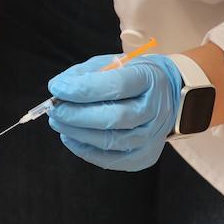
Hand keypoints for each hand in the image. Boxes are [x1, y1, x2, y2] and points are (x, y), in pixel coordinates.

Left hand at [46, 53, 182, 171]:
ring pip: (111, 141)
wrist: (168, 95)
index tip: (57, 88)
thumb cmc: (132, 76)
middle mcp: (156, 109)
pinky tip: (70, 137)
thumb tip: (58, 87)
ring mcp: (153, 136)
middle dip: (76, 115)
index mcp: (148, 79)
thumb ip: (85, 73)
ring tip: (58, 122)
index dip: (82, 89)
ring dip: (77, 133)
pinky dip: (85, 150)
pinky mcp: (145, 156)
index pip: (116, 86)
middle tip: (54, 110)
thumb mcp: (113, 63)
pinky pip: (111, 160)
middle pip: (114, 118)